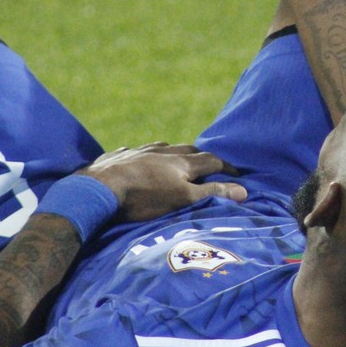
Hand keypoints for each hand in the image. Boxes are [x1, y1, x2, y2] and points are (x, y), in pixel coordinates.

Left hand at [81, 142, 245, 222]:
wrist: (101, 188)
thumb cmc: (145, 197)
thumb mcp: (183, 199)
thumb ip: (213, 193)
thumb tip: (244, 191)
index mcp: (181, 161)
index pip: (211, 160)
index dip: (226, 167)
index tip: (237, 174)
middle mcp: (163, 151)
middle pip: (188, 149)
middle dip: (201, 156)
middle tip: (208, 165)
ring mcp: (139, 151)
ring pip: (162, 147)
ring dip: (174, 153)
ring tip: (176, 160)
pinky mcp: (119, 156)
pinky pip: (136, 151)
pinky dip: (145, 155)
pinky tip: (140, 159)